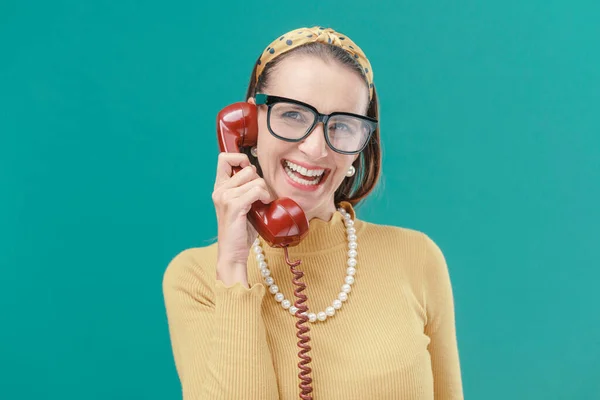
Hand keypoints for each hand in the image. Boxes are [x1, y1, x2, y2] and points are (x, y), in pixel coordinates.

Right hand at [212, 152, 273, 285]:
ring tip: (263, 202)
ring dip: (265, 190)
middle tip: (260, 195)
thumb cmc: (240, 230)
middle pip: (247, 168)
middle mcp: (219, 190)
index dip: (240, 158)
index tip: (250, 171)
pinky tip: (265, 205)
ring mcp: (225, 197)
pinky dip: (265, 196)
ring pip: (255, 179)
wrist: (232, 253)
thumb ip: (245, 189)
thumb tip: (260, 174)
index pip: (224, 157)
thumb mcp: (241, 204)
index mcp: (219, 187)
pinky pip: (257, 190)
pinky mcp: (234, 206)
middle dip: (259, 179)